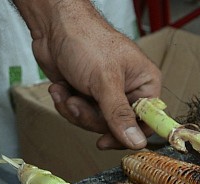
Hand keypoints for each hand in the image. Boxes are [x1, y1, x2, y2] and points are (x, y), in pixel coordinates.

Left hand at [14, 0, 161, 149]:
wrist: (52, 25)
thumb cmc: (86, 40)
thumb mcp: (105, 80)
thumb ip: (120, 114)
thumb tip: (137, 142)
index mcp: (145, 84)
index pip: (147, 122)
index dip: (129, 134)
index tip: (108, 140)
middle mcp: (128, 91)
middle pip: (117, 127)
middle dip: (91, 118)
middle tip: (78, 103)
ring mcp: (106, 94)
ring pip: (95, 123)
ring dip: (75, 110)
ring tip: (67, 92)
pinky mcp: (87, 95)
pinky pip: (80, 116)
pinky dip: (66, 104)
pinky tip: (60, 88)